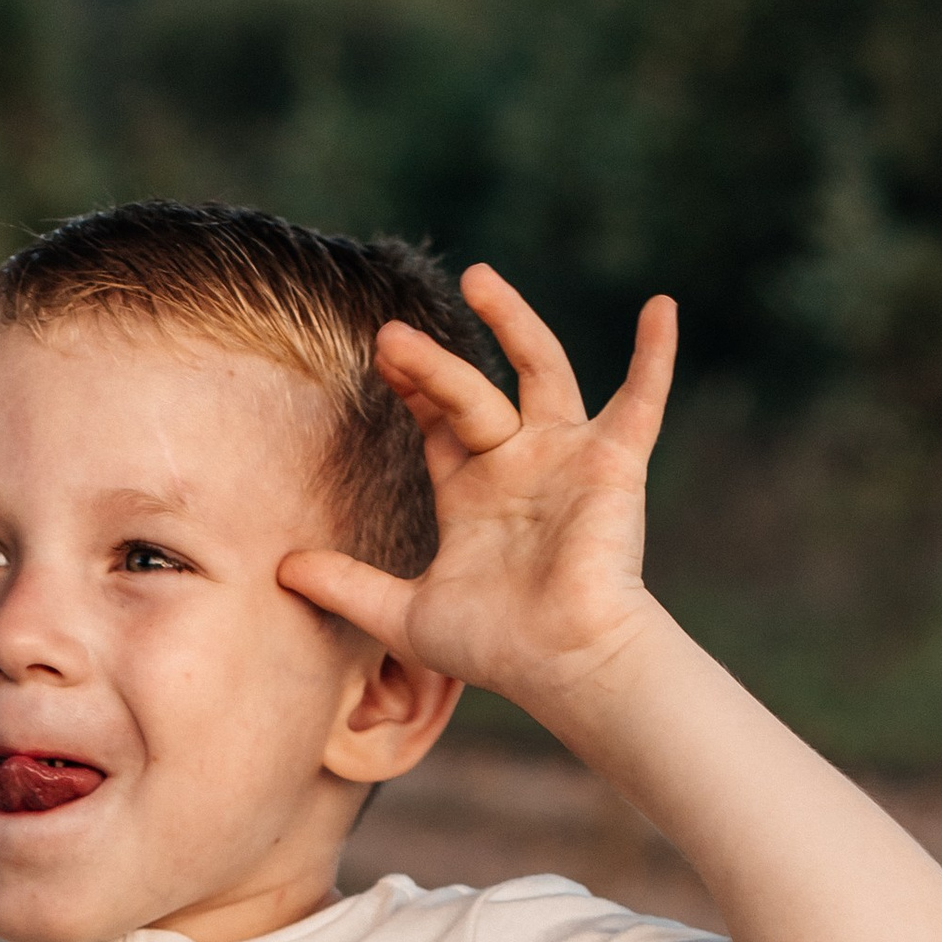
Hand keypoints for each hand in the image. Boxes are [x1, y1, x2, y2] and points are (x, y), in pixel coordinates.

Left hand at [277, 267, 675, 717]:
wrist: (560, 662)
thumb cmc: (494, 648)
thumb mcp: (402, 615)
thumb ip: (346, 587)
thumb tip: (279, 569)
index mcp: (474, 493)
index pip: (437, 424)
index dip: (411, 390)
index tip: (381, 357)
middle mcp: (519, 465)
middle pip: (472, 392)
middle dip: (432, 366)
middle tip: (388, 337)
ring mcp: (566, 459)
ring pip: (540, 371)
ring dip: (513, 323)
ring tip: (477, 278)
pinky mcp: (612, 465)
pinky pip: (642, 401)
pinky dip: (655, 356)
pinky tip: (662, 307)